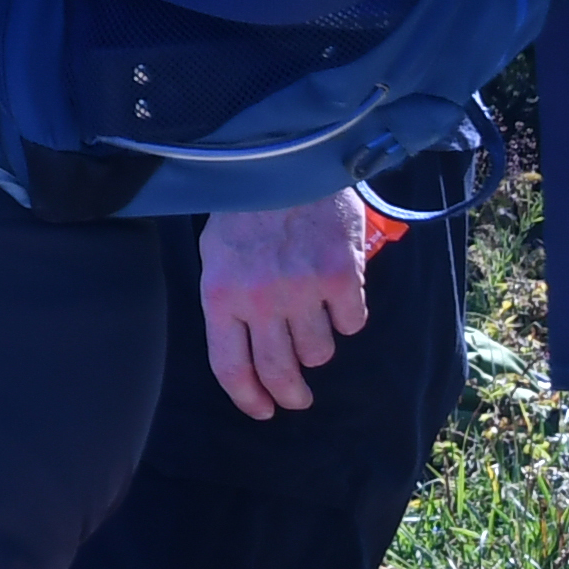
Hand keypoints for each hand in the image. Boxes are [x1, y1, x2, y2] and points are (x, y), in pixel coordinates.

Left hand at [200, 191, 373, 418]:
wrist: (283, 158)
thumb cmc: (245, 208)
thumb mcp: (216, 254)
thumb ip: (230, 301)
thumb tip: (246, 352)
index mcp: (220, 294)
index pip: (230, 366)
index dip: (248, 397)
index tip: (262, 410)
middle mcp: (260, 299)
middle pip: (279, 371)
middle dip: (290, 394)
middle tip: (297, 398)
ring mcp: (301, 289)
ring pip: (319, 352)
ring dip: (318, 346)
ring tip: (311, 320)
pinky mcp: (341, 276)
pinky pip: (351, 324)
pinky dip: (347, 317)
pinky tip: (337, 296)